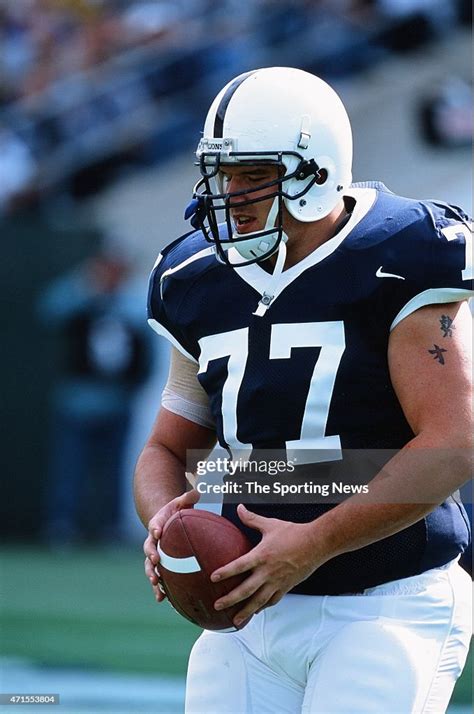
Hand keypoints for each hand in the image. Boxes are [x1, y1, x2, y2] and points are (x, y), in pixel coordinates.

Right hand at [143, 489, 199, 601]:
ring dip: (153, 576)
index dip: (155, 529)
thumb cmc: (175, 512)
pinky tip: (164, 600)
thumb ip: (188, 498)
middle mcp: (153, 541)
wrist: (165, 524)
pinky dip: (160, 589)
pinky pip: (159, 578)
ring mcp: (154, 555)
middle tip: (156, 562)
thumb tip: (198, 491)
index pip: (154, 526)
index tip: (157, 532)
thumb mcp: (181, 502)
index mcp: (157, 524)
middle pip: (149, 549)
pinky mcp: (159, 566)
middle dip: (151, 557)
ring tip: (157, 585)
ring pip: (151, 567)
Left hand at [211, 505, 324, 625]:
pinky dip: (263, 607)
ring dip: (245, 611)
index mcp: (262, 555)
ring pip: (259, 601)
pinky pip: (272, 600)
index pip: (240, 565)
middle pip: (246, 589)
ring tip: (234, 621)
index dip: (226, 572)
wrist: (316, 544)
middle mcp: (268, 572)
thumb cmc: (293, 532)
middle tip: (217, 605)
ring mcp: (277, 582)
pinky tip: (256, 611)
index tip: (213, 578)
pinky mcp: (286, 587)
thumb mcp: (270, 524)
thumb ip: (252, 519)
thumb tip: (240, 508)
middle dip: (230, 599)